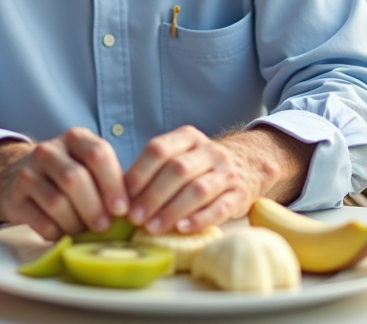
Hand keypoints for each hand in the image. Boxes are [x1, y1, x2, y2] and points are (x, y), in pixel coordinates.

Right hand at [0, 128, 128, 241]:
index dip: (113, 184)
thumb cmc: (67, 174)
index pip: (98, 154)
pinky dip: (57, 232)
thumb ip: (110, 181)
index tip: (123, 210)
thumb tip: (137, 210)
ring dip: (76, 223)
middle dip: (94, 208)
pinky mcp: (14, 196)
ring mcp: (28, 172)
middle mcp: (49, 150)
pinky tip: (64, 233)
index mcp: (75, 139)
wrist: (17, 177)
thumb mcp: (88, 166)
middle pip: (75, 179)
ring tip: (84, 232)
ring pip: (57, 201)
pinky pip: (40, 220)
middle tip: (105, 227)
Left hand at [123, 125, 314, 234]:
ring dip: (172, 210)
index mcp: (187, 137)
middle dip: (152, 196)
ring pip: (197, 189)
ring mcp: (226, 171)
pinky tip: (182, 228)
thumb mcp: (179, 156)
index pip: (158, 149)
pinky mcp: (240, 194)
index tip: (123, 197)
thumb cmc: (200, 166)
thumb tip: (116, 194)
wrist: (250, 163)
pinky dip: (199, 218)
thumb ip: (152, 170)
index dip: (139, 174)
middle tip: (134, 218)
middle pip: (177, 170)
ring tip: (152, 229)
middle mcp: (209, 151)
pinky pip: (220, 206)